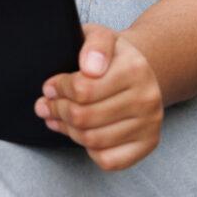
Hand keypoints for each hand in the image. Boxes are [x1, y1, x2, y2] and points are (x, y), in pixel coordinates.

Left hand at [35, 25, 163, 170]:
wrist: (138, 72)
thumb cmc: (112, 57)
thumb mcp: (100, 37)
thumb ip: (94, 44)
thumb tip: (89, 67)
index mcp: (134, 68)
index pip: (82, 89)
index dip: (58, 89)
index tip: (50, 87)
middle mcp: (147, 98)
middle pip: (84, 117)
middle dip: (57, 110)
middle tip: (46, 105)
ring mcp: (150, 124)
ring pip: (92, 140)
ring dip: (68, 130)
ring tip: (57, 118)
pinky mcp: (147, 144)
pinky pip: (108, 160)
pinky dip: (89, 149)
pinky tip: (83, 133)